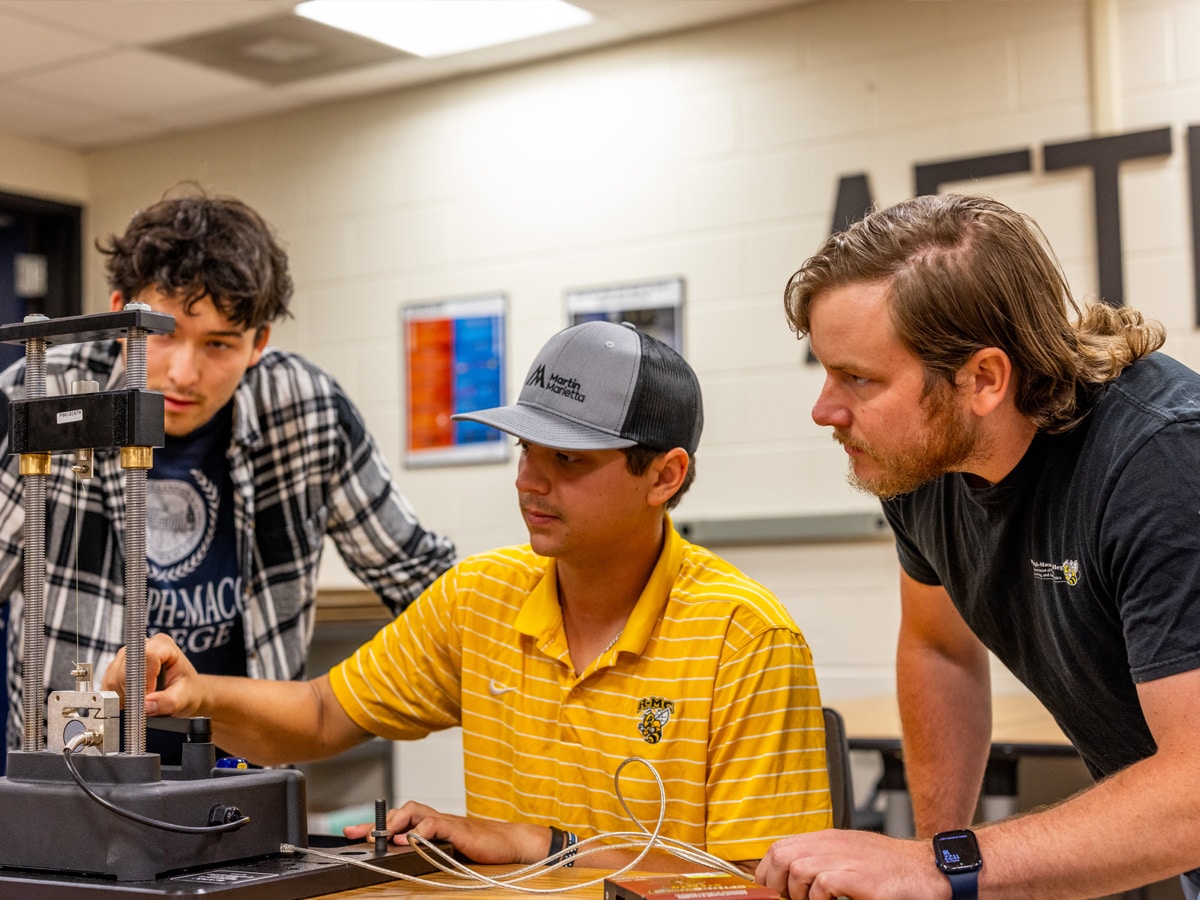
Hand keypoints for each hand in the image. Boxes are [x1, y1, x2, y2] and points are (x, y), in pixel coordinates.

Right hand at [100, 633, 200, 716]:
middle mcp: (142, 646)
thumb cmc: (187, 690)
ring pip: (112, 679)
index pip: (146, 657)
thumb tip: (146, 706)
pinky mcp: (115, 668)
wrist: (184, 692)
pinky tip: (131, 701)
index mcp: (163, 645)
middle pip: (124, 669)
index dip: (145, 681)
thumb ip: (167, 702)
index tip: (149, 698)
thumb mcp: (184, 698)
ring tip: (139, 703)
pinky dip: (116, 698)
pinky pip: (107, 686)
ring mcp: (126, 656)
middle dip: (131, 693)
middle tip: (144, 706)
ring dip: (122, 697)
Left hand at [343, 801, 551, 864]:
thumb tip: (398, 850)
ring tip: (383, 835)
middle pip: (402, 809)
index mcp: (432, 824)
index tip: (349, 831)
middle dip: (378, 821)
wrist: (512, 843)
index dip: (372, 824)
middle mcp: (437, 819)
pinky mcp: (460, 829)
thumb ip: (426, 848)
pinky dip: (421, 830)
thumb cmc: (481, 848)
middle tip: (360, 835)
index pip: (398, 818)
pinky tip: (411, 840)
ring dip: (396, 821)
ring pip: (415, 810)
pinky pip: (436, 824)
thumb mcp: (448, 850)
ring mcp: (448, 822)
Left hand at [755, 829, 947, 899]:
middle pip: (781, 856)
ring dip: (800, 893)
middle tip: (792, 899)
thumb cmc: (890, 868)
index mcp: (826, 840)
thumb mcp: (850, 855)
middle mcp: (832, 845)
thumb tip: (792, 879)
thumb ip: (821, 861)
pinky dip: (820, 898)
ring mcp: (846, 860)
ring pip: (797, 869)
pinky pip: (824, 884)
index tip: (772, 891)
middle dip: (777, 883)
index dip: (768, 872)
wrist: (928, 869)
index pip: (779, 848)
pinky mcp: (860, 878)